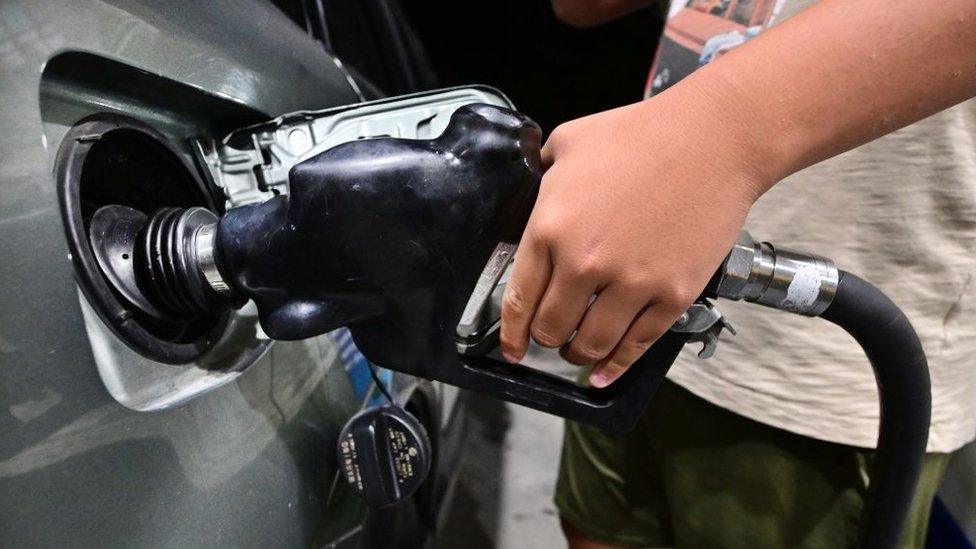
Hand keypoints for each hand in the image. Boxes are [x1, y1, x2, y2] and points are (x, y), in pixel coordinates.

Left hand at [500, 84, 769, 387]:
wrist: (714, 138)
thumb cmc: (642, 134)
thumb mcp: (568, 143)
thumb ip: (541, 178)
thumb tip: (531, 200)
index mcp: (551, 227)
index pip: (519, 300)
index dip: (511, 332)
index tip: (511, 347)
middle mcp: (585, 262)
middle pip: (551, 328)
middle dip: (546, 339)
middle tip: (551, 337)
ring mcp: (631, 283)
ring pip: (590, 345)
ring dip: (578, 355)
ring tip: (577, 352)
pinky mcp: (672, 295)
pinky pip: (636, 346)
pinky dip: (616, 366)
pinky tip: (606, 373)